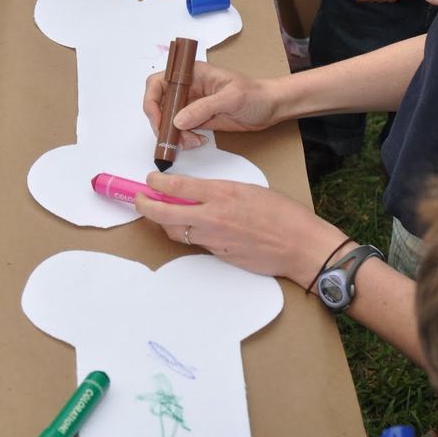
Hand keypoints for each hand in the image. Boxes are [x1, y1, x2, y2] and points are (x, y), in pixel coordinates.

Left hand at [135, 174, 343, 286]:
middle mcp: (213, 217)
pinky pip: (195, 243)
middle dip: (145, 206)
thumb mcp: (249, 190)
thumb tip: (198, 192)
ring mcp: (214, 239)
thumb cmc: (282, 214)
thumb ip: (220, 191)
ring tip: (161, 213)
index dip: (156, 184)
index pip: (177, 187)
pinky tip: (191, 227)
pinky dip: (187, 234)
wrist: (299, 245)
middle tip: (138, 199)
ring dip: (165, 222)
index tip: (149, 181)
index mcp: (222, 193)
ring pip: (176, 231)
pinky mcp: (219, 255)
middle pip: (164, 213)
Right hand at [143, 61, 285, 150]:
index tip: (159, 120)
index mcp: (192, 73)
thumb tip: (177, 121)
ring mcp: (191, 104)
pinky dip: (182, 139)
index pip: (159, 82)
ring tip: (190, 142)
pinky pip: (180, 130)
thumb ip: (203, 108)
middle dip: (162, 123)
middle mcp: (187, 87)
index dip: (152, 101)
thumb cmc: (254, 95)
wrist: (270, 107)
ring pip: (168, 120)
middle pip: (159, 104)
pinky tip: (197, 142)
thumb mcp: (231, 98)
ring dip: (173, 134)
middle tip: (173, 139)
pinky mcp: (197, 118)